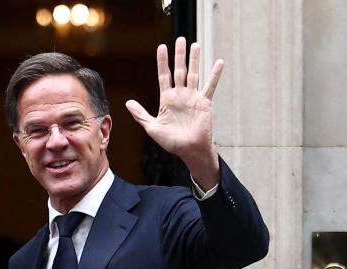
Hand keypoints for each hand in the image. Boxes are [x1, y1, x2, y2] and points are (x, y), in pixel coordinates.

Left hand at [125, 37, 222, 189]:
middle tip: (180, 40)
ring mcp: (193, 97)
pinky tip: (218, 62)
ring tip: (195, 45)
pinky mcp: (204, 103)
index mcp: (167, 100)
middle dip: (179, 56)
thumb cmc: (171, 142)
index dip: (162, 62)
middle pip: (179, 71)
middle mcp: (180, 95)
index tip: (161, 47)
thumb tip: (128, 103)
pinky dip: (215, 74)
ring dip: (194, 60)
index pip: (164, 76)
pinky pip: (210, 86)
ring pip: (193, 74)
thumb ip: (141, 114)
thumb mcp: (152, 127)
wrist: (189, 150)